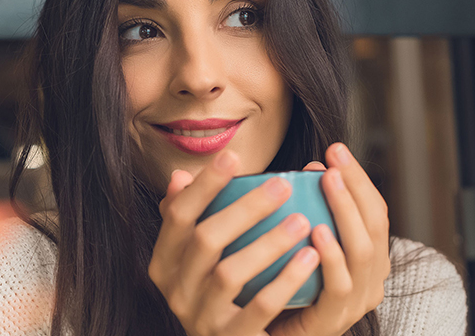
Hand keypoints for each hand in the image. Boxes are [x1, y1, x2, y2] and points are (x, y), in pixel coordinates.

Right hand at [149, 150, 319, 335]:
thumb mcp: (196, 255)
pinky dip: (285, 281)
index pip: (177, 214)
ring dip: (268, 243)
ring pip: (230, 273)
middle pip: (205, 239)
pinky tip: (310, 257)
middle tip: (282, 185)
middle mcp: (175, 290)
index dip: (204, 185)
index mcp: (164, 262)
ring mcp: (200, 318)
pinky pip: (260, 309)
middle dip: (245, 208)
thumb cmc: (217, 288)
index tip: (233, 156)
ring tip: (302, 220)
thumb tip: (180, 175)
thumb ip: (190, 217)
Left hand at [265, 142, 390, 335]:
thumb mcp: (300, 241)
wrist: (270, 333)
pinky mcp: (334, 319)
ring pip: (362, 251)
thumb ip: (308, 210)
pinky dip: (332, 256)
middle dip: (355, 187)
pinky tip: (317, 232)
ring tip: (329, 181)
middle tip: (333, 159)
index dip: (358, 179)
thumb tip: (309, 165)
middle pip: (373, 225)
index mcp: (366, 257)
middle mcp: (370, 278)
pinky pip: (339, 285)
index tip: (336, 150)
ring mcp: (356, 301)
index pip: (373, 211)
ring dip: (346, 212)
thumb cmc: (283, 281)